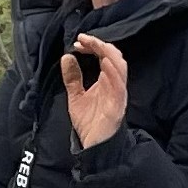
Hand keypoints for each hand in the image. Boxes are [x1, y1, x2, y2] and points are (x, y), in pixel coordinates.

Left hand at [60, 34, 130, 149]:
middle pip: (114, 57)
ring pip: (120, 68)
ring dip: (108, 54)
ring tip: (96, 44)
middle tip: (83, 39)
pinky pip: (119, 87)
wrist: (94, 148)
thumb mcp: (76, 97)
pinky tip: (104, 63)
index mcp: (106, 81)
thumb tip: (67, 56)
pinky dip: (113, 74)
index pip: (105, 55)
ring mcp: (117, 95)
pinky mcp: (117, 107)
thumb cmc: (89, 123)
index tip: (78, 41)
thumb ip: (72, 78)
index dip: (93, 45)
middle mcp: (114, 85)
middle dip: (100, 45)